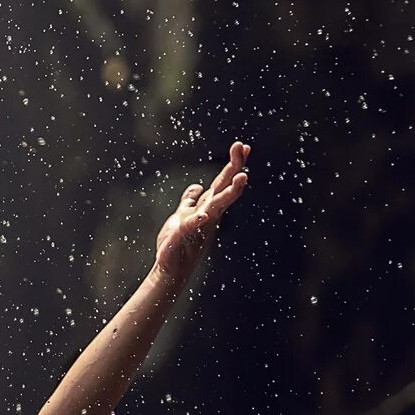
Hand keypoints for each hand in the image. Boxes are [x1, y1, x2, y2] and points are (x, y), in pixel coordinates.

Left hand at [155, 141, 249, 276]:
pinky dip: (197, 220)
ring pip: (216, 205)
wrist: (171, 268)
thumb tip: (196, 186)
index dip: (232, 165)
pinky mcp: (184, 236)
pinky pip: (192, 226)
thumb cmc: (178, 243)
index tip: (243, 146)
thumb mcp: (182, 215)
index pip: (221, 183)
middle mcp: (207, 214)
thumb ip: (189, 201)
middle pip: (223, 188)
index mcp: (206, 207)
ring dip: (230, 192)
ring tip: (242, 178)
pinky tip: (203, 214)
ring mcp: (199, 225)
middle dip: (234, 168)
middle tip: (243, 148)